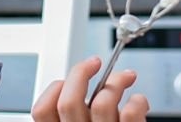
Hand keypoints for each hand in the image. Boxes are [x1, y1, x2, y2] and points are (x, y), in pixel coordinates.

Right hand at [32, 56, 148, 121]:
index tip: (69, 77)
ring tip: (125, 79)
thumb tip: (78, 88)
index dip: (54, 87)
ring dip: (116, 82)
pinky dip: (138, 101)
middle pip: (69, 99)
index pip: (42, 110)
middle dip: (81, 73)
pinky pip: (131, 112)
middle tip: (94, 63)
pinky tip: (139, 102)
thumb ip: (73, 121)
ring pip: (102, 101)